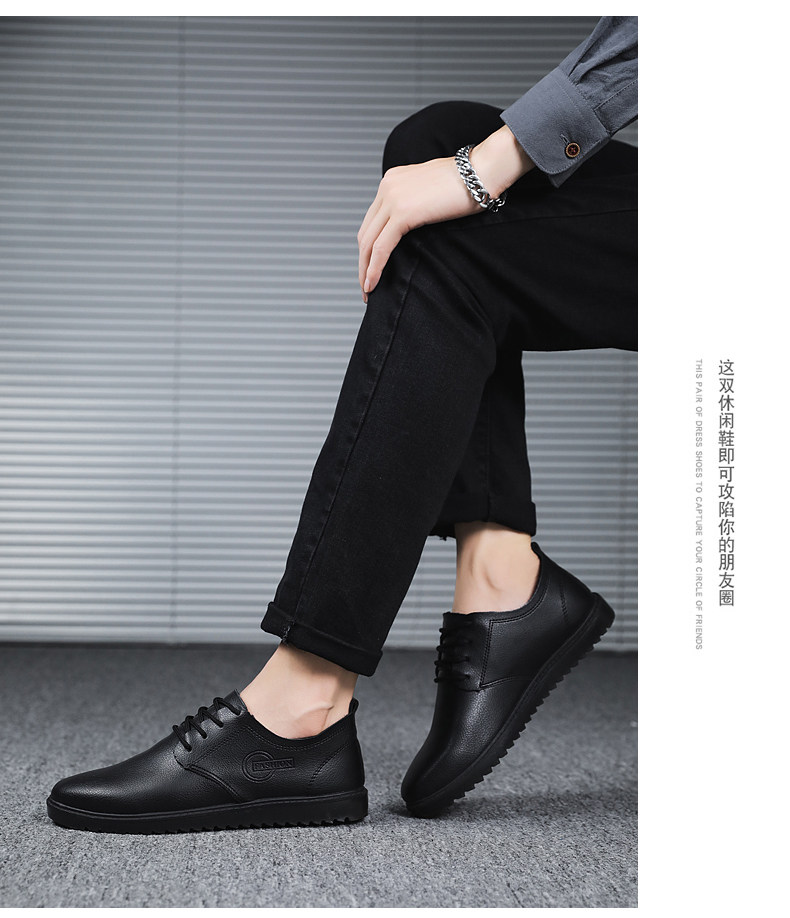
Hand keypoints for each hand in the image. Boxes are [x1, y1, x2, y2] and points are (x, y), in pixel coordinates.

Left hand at [356, 125, 534, 301]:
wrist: (482, 171)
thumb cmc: (470, 182)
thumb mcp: (434, 192)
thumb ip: (418, 204)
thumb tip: (417, 223)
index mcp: (392, 181)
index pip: (372, 221)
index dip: (369, 248)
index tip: (370, 268)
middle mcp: (387, 187)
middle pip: (366, 233)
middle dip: (363, 263)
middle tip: (366, 286)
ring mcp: (392, 198)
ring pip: (369, 242)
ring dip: (366, 270)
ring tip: (368, 291)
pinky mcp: (402, 212)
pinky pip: (382, 247)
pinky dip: (375, 268)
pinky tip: (373, 284)